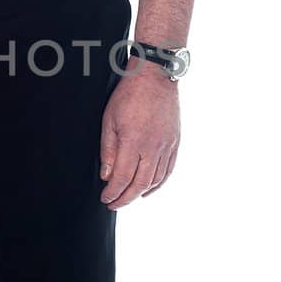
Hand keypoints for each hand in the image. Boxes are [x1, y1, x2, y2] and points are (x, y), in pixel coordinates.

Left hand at [98, 60, 180, 207]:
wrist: (155, 77)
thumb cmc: (128, 95)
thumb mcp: (109, 121)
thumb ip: (108, 150)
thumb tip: (107, 176)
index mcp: (133, 142)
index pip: (122, 177)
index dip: (113, 193)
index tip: (105, 198)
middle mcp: (153, 147)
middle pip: (140, 184)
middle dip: (125, 198)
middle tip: (113, 204)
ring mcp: (167, 146)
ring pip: (156, 180)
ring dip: (140, 193)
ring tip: (128, 197)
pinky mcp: (175, 142)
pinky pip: (168, 170)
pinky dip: (158, 184)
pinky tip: (148, 188)